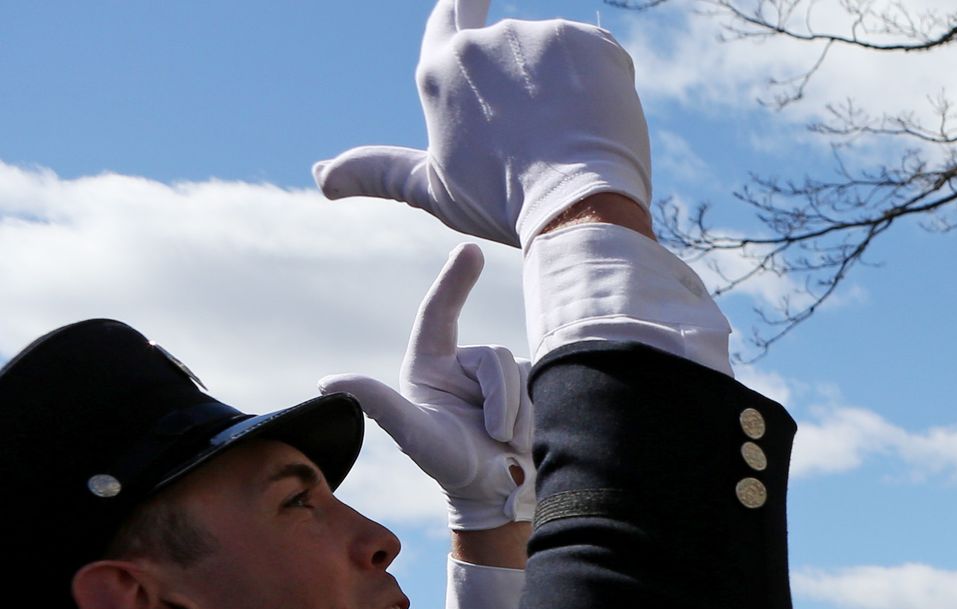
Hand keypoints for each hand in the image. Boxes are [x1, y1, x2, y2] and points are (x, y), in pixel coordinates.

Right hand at [313, 2, 651, 248]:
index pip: (448, 21)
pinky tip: (601, 129)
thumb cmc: (503, 209)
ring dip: (569, 92)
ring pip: (559, 60)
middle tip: (546, 142)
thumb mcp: (435, 192)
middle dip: (530, 90)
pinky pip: (602, 61)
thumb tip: (320, 179)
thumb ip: (379, 173)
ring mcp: (538, 36)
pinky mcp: (590, 41)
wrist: (575, 211)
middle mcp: (483, 42)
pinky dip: (605, 90)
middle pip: (512, 54)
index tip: (474, 12)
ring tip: (574, 144)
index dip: (463, 18)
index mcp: (440, 71)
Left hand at [319, 246, 532, 529]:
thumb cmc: (450, 465)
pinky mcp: (526, 389)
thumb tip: (327, 384)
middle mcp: (462, 365)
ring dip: (518, 414)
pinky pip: (539, 385)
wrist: (494, 494)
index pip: (439, 314)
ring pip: (519, 372)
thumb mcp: (413, 435)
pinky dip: (534, 416)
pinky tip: (524, 439)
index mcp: (430, 365)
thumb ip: (378, 403)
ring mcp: (495, 377)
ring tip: (507, 443)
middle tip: (496, 436)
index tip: (470, 251)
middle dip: (499, 400)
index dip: (454, 282)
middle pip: (493, 357)